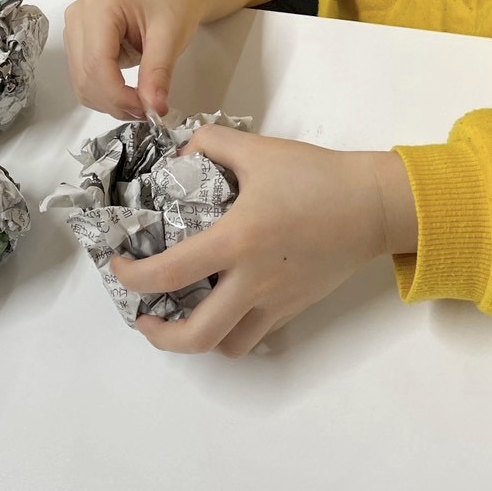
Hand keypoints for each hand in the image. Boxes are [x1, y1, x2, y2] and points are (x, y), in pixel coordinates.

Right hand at [64, 0, 203, 119]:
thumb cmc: (172, 3)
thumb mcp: (172, 36)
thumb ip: (158, 73)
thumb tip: (153, 106)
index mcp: (100, 6)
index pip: (97, 62)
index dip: (118, 94)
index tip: (145, 109)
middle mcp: (80, 17)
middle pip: (86, 76)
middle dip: (116, 102)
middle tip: (148, 110)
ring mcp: (75, 31)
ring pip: (82, 83)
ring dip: (110, 102)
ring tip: (141, 102)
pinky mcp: (79, 45)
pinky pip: (85, 81)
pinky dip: (106, 96)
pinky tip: (128, 95)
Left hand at [113, 125, 417, 356]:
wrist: (371, 204)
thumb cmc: (315, 175)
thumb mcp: (257, 148)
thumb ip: (210, 145)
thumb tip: (180, 158)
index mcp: (236, 240)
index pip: (167, 273)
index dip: (131, 278)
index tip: (119, 266)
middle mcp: (252, 281)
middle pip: (195, 336)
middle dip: (158, 335)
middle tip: (144, 315)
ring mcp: (275, 301)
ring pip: (226, 346)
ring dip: (196, 339)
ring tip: (184, 315)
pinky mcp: (294, 308)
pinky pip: (255, 336)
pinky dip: (232, 331)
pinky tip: (225, 307)